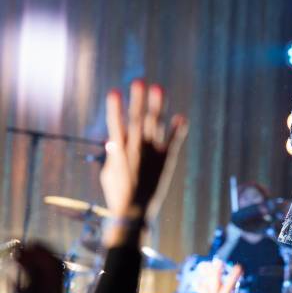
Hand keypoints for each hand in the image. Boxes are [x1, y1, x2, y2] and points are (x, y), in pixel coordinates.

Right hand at [100, 80, 187, 218]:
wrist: (134, 211)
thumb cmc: (117, 194)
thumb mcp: (108, 174)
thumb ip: (111, 156)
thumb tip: (111, 141)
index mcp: (119, 150)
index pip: (116, 123)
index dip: (115, 107)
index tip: (114, 91)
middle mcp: (136, 148)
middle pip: (137, 118)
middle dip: (138, 99)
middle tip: (139, 81)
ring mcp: (153, 153)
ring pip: (156, 124)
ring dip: (157, 106)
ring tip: (158, 88)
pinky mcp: (166, 160)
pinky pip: (174, 142)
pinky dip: (178, 130)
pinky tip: (182, 117)